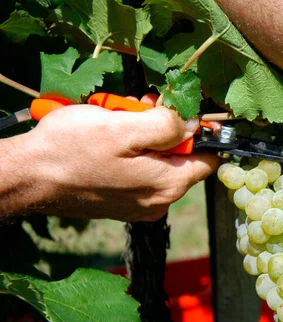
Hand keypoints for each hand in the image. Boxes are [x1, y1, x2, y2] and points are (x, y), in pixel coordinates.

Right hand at [17, 99, 217, 220]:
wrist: (28, 177)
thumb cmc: (72, 149)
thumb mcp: (123, 127)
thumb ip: (167, 126)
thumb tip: (195, 123)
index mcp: (168, 185)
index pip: (209, 159)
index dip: (199, 132)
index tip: (178, 113)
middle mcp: (160, 201)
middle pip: (181, 158)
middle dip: (164, 130)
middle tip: (138, 109)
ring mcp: (140, 205)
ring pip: (158, 162)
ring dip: (143, 137)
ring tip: (117, 121)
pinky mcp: (122, 204)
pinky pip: (139, 172)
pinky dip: (130, 153)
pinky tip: (109, 141)